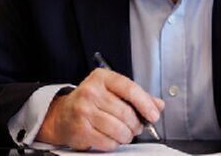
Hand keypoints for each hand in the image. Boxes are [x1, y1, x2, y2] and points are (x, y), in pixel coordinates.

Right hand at [35, 68, 163, 150]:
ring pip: (119, 129)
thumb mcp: (113, 91)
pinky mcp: (81, 129)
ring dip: (127, 135)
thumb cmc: (91, 101)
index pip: (129, 88)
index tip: (154, 114)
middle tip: (137, 127)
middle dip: (136, 124)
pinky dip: (115, 143)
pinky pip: (108, 142)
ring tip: (125, 133)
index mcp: (102, 78)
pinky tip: (111, 138)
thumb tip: (158, 105)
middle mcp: (91, 92)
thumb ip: (137, 96)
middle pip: (126, 112)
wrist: (63, 114)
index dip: (145, 103)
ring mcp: (84, 111)